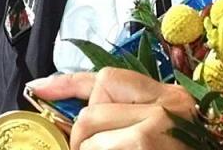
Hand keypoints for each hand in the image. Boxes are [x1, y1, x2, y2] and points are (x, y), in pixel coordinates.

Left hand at [29, 69, 195, 149]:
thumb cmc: (183, 149)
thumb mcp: (158, 130)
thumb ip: (123, 117)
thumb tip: (75, 120)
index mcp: (167, 96)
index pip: (105, 79)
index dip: (65, 83)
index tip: (38, 88)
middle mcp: (165, 103)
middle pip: (92, 109)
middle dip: (81, 137)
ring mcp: (157, 124)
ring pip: (91, 131)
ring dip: (88, 149)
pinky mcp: (145, 143)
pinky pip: (100, 147)